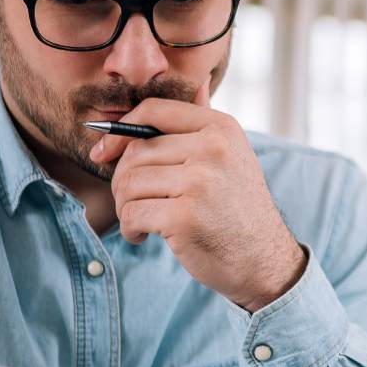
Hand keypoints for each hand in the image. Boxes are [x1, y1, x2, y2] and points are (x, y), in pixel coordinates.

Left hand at [89, 98, 305, 311]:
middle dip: (122, 182)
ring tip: (140, 220)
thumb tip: (157, 105)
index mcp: (221, 128)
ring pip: (128, 184)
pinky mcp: (184, 216)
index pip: (153, 111)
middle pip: (135, 153)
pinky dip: (130, 229)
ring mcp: (199, 181)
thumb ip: (197, 131)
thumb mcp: (230, 158)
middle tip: (133, 203)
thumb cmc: (236, 211)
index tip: (103, 153)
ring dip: (125, 208)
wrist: (263, 260)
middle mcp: (212, 149)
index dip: (120, 131)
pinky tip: (143, 236)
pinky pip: (132, 214)